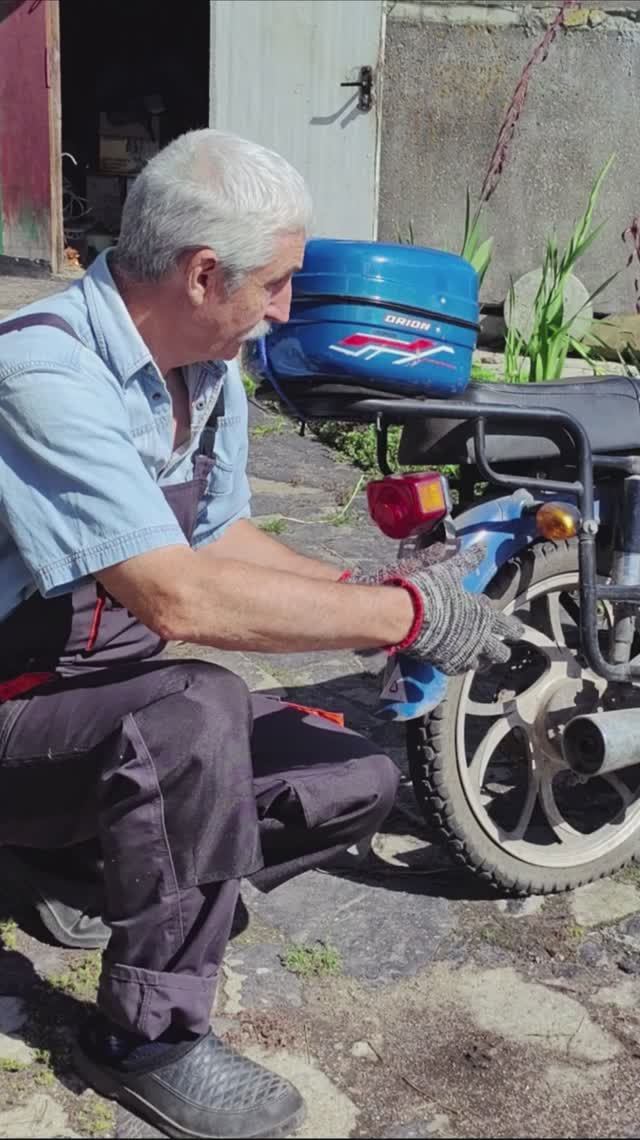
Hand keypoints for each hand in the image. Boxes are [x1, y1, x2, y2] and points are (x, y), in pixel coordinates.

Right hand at [349, 543, 522, 674]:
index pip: (506, 626)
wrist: (405, 617)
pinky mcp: (444, 664)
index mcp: (483, 617)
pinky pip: (458, 670)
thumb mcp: (450, 571)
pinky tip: (458, 663)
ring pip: (481, 665)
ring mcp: (462, 654)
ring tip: (481, 660)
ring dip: (482, 661)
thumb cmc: (431, 591)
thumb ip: (467, 561)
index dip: (513, 629)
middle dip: (500, 651)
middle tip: (500, 650)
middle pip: (499, 653)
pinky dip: (460, 666)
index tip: (518, 631)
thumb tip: (483, 546)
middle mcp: (478, 639)